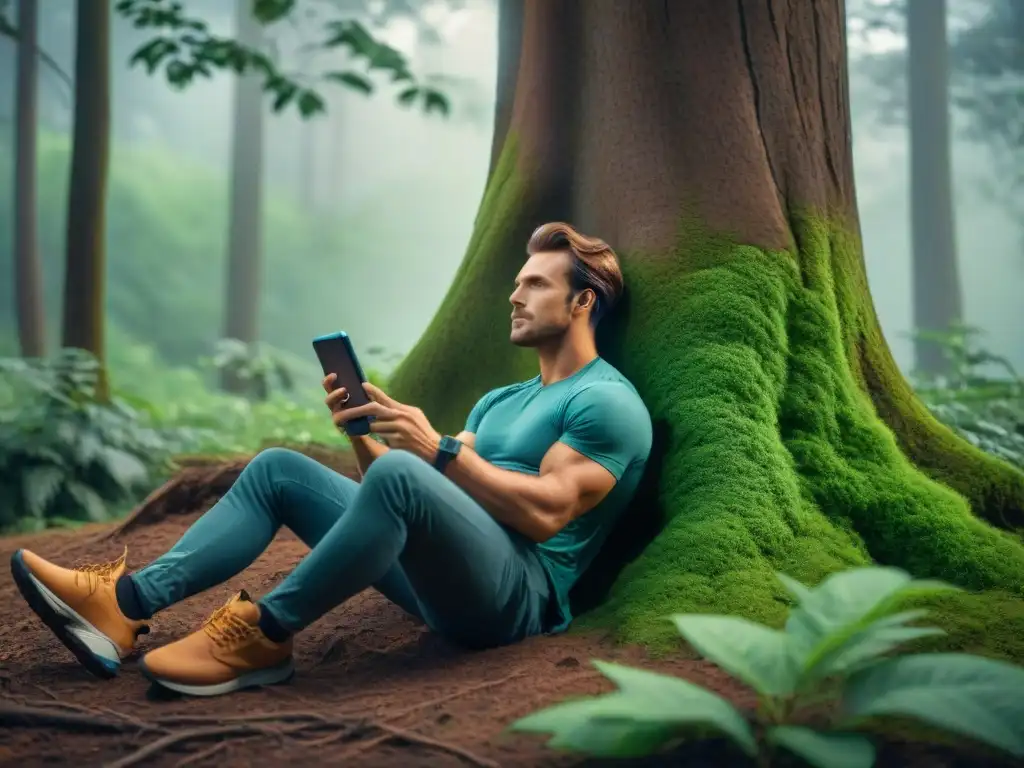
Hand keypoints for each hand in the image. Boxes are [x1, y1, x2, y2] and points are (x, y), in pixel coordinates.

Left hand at [323, 376, 441, 461]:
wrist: (436, 452)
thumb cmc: (423, 435)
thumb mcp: (414, 418)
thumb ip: (398, 412)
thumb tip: (381, 406)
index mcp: (404, 410)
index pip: (384, 398)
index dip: (371, 391)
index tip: (361, 385)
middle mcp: (401, 416)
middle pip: (372, 408)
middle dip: (354, 411)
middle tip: (339, 416)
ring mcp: (399, 428)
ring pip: (373, 425)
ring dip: (362, 427)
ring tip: (349, 428)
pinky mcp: (397, 441)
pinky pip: (379, 438)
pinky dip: (372, 439)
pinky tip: (367, 440)